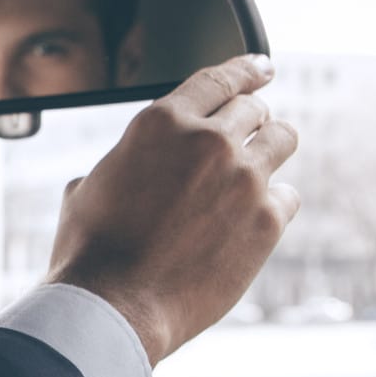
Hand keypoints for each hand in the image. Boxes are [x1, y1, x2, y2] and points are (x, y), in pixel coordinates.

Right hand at [45, 54, 299, 363]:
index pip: (219, 78)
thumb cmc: (90, 253)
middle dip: (250, 118)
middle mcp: (209, 141)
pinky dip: (272, 204)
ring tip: (259, 167)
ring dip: (270, 148)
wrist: (114, 308)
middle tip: (248, 132)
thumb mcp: (87, 190)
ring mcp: (245, 178)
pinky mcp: (269, 220)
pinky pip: (287, 196)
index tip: (262, 68)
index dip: (246, 69)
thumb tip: (134, 170)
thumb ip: (124, 164)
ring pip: (282, 139)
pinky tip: (250, 220)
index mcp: (160, 123)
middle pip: (253, 109)